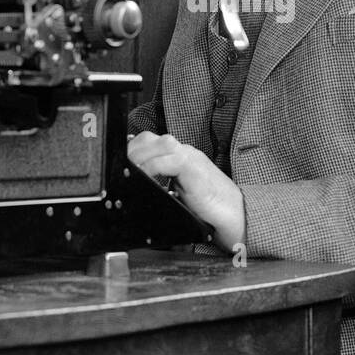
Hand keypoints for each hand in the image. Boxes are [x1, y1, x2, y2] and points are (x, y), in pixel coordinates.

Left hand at [126, 133, 244, 252]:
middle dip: (132, 151)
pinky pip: (170, 160)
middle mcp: (185, 152)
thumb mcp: (179, 195)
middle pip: (151, 138)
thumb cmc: (209, 209)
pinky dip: (153, 167)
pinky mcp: (195, 168)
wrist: (235, 215)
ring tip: (130, 172)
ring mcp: (191, 157)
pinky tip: (145, 178)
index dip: (133, 149)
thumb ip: (162, 187)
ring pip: (159, 143)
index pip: (151, 142)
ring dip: (140, 157)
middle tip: (121, 167)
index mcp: (180, 157)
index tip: (120, 161)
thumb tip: (138, 190)